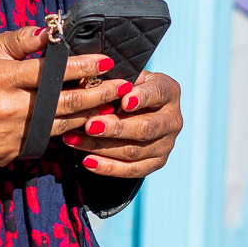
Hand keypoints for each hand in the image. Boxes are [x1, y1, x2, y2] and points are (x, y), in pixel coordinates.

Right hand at [0, 26, 127, 167]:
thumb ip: (21, 40)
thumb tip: (50, 32)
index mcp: (2, 77)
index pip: (50, 71)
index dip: (81, 66)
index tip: (106, 61)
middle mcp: (8, 107)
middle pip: (64, 102)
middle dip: (99, 93)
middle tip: (123, 85)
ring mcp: (11, 134)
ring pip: (61, 124)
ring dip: (89, 114)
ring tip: (112, 103)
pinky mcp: (11, 152)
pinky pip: (46, 141)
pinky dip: (66, 130)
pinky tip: (84, 121)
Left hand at [60, 69, 182, 180]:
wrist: (138, 109)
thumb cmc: (126, 87)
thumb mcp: (126, 77)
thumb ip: (117, 79)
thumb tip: (97, 81)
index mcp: (169, 91)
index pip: (157, 93)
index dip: (142, 97)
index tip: (125, 100)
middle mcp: (172, 120)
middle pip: (146, 127)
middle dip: (116, 128)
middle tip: (91, 125)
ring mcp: (166, 144)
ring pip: (134, 151)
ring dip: (102, 146)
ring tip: (75, 140)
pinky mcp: (156, 163)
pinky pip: (131, 170)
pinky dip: (108, 167)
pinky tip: (87, 161)